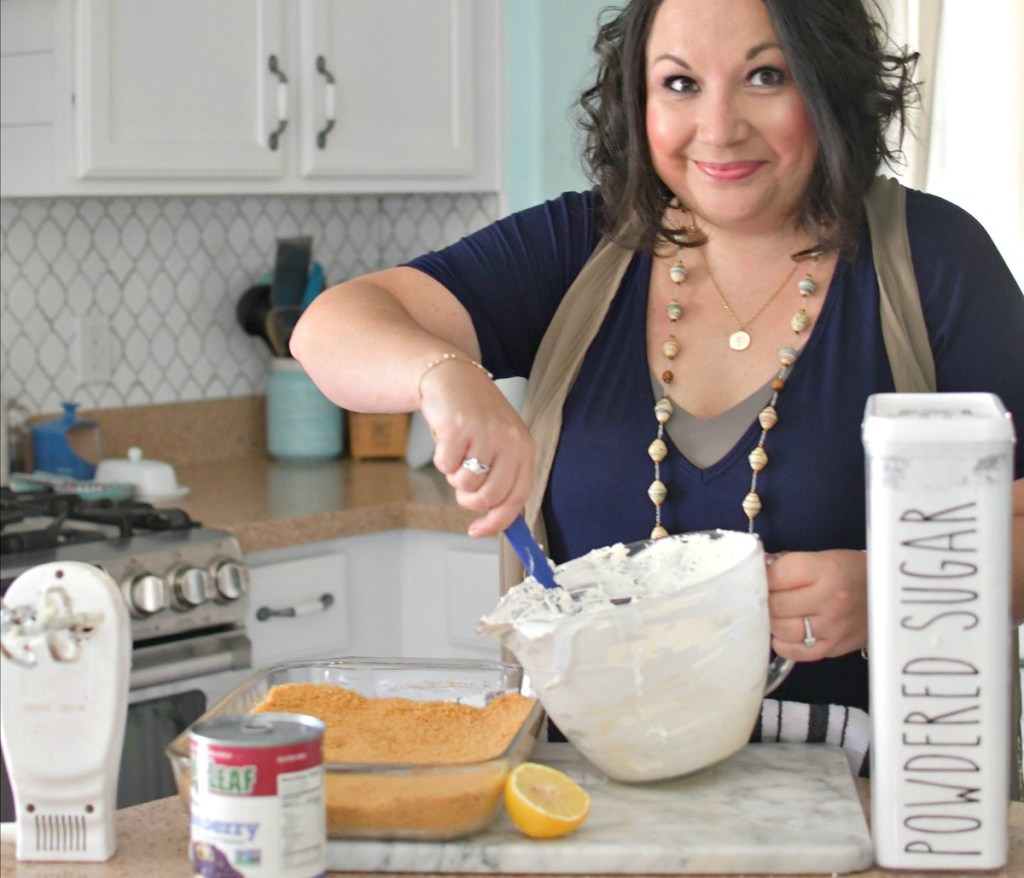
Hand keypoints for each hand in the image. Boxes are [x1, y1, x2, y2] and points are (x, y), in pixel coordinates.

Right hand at [419, 365, 534, 536]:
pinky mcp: (458, 428)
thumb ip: (502, 477)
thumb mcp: (500, 443)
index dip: (497, 521)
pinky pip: (445, 466)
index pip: (517, 497)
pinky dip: (440, 459)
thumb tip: (494, 519)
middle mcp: (509, 440)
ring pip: (465, 485)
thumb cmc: (476, 416)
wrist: (452, 378)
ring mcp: (484, 433)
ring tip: (457, 452)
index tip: (478, 530)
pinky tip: (446, 439)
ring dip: (453, 476)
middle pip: (489, 497)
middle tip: (461, 482)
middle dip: (469, 499)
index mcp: (524, 447)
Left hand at [766, 549, 867, 660]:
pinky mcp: (834, 648)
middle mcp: (830, 600)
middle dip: (764, 600)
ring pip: (782, 630)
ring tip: (775, 613)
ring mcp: (832, 628)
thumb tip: (756, 569)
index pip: (775, 576)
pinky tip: (784, 633)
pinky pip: (796, 652)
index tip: (761, 577)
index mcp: (826, 570)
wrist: (890, 596)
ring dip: (771, 622)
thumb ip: (788, 564)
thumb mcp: (822, 557)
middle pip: (775, 605)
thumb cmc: (849, 572)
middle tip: (765, 596)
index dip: (761, 577)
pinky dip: (783, 644)